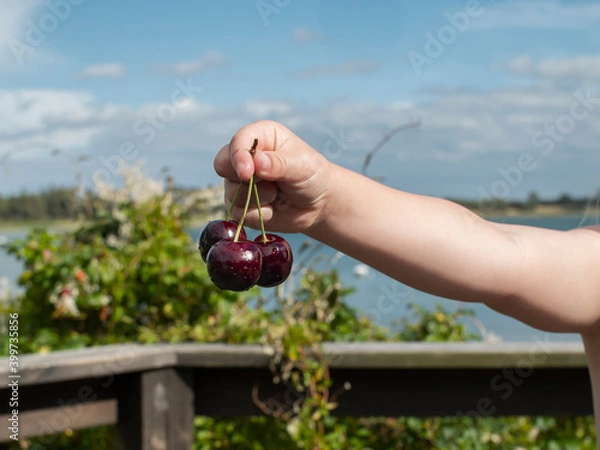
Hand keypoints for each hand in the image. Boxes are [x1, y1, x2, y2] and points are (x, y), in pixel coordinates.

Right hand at [214, 120, 333, 232]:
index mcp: (260, 136)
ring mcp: (240, 182)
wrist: (319, 204)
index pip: (238, 142)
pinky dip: (258, 214)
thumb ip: (278, 163)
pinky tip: (274, 208)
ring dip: (257, 198)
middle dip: (240, 178)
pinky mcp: (241, 204)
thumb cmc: (312, 175)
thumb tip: (256, 162)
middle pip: (222, 164)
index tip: (246, 173)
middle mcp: (246, 157)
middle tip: (260, 183)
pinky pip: (238, 212)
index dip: (238, 156)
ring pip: (231, 192)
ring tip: (278, 194)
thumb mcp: (300, 165)